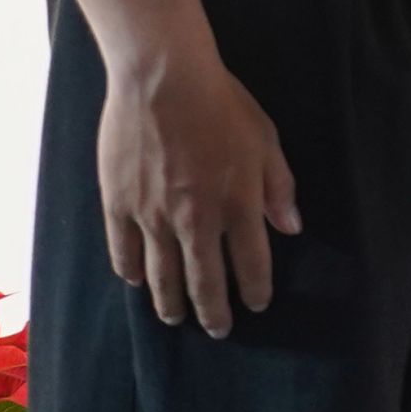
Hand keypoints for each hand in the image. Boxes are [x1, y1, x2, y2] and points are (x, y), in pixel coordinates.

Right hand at [99, 31, 297, 334]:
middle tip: (217, 330)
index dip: (254, 288)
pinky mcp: (118, 204)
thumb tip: (291, 227)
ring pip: (162, 274)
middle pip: (204, 279)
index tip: (256, 305)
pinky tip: (137, 282)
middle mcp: (196, 218)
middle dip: (213, 310)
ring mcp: (153, 215)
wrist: (162, 81)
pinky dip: (131, 271)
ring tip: (175, 319)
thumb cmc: (222, 104)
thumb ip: (278, 186)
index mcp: (238, 203)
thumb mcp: (265, 139)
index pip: (250, 261)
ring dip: (170, 301)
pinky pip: (124, 250)